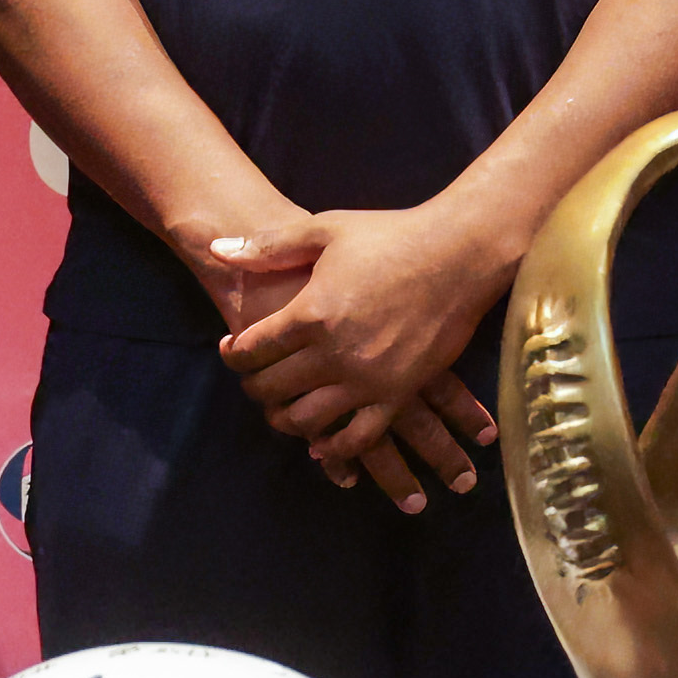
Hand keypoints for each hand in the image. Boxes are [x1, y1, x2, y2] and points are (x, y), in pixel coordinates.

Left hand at [212, 204, 509, 509]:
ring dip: (285, 420)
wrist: (459, 254)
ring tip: (283, 409)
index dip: (234, 353)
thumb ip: (268, 246)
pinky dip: (335, 447)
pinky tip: (323, 442)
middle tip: (254, 380)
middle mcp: (334, 353)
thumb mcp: (325, 229)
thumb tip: (217, 250)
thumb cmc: (391, 235)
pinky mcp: (399, 394)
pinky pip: (358, 437)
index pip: (252, 349)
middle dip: (254, 387)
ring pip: (307, 419)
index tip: (232, 349)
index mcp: (311, 312)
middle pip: (272, 388)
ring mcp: (368, 379)